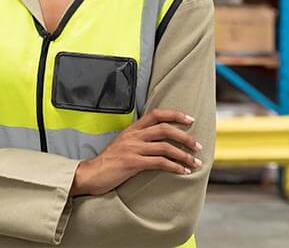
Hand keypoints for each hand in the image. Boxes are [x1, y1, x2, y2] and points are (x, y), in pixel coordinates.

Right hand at [72, 109, 202, 196]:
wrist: (91, 174)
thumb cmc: (108, 162)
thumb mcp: (123, 144)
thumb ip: (138, 140)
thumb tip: (158, 141)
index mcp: (131, 129)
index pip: (155, 114)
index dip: (174, 114)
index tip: (190, 120)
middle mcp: (133, 136)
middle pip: (164, 129)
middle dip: (185, 136)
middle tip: (198, 146)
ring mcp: (132, 149)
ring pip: (165, 147)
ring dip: (184, 155)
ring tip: (196, 162)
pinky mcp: (132, 163)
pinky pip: (159, 163)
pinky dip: (175, 167)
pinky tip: (183, 171)